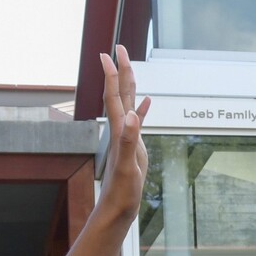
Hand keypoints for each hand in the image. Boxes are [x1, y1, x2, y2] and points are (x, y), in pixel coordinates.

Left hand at [96, 45, 149, 218]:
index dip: (112, 74)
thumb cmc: (122, 191)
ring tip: (129, 66)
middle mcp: (121, 128)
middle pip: (120, 93)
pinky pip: (139, 120)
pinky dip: (143, 108)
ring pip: (129, 102)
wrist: (117, 207)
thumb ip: (130, 140)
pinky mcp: (135, 145)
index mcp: (120, 130)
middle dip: (120, 70)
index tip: (108, 54)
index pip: (114, 96)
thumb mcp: (128, 166)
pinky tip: (147, 101)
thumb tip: (133, 115)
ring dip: (129, 84)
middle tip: (120, 47)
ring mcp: (128, 136)